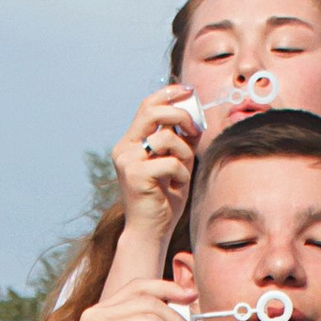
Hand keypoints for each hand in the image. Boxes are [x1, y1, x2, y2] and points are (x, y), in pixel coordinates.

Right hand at [109, 86, 197, 251]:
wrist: (151, 231)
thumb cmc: (164, 198)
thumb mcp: (178, 162)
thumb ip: (183, 139)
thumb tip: (196, 115)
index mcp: (131, 142)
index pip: (147, 106)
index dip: (168, 93)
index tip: (188, 90)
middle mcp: (124, 148)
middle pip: (153, 111)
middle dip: (181, 115)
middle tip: (196, 130)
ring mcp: (127, 161)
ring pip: (167, 138)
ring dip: (185, 154)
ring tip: (182, 172)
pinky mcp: (135, 174)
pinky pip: (171, 162)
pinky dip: (181, 174)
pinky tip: (175, 187)